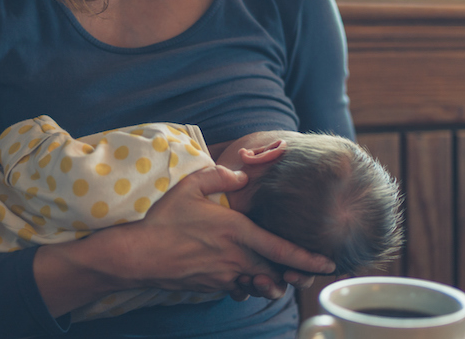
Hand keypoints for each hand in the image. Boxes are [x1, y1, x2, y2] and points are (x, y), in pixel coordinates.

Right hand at [112, 164, 334, 297]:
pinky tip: (239, 274)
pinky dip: (243, 284)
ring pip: (258, 284)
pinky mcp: (211, 287)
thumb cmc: (163, 219)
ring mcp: (223, 276)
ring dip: (267, 281)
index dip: (308, 258)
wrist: (137, 255)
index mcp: (237, 231)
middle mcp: (235, 257)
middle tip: (303, 273)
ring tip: (272, 276)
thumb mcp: (190, 186)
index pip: (282, 249)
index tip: (327, 263)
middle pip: (276, 272)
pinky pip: (237, 288)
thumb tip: (242, 175)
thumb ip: (220, 176)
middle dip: (292, 275)